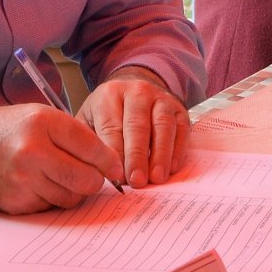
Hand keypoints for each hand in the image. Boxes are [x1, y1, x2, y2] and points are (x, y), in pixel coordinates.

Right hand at [0, 103, 122, 214]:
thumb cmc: (1, 130)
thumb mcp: (35, 116)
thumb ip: (69, 134)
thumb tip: (107, 161)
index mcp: (42, 122)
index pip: (93, 146)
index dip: (110, 161)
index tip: (116, 167)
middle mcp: (33, 150)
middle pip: (87, 179)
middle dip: (94, 181)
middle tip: (90, 177)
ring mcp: (24, 179)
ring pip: (72, 198)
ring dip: (72, 192)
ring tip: (58, 177)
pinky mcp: (17, 202)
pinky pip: (51, 207)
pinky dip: (51, 199)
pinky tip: (38, 185)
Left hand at [76, 70, 190, 187]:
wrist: (134, 91)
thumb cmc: (108, 113)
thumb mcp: (90, 119)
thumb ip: (90, 142)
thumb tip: (95, 172)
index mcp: (109, 94)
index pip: (111, 126)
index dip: (114, 154)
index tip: (116, 177)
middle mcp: (137, 92)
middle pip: (137, 125)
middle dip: (136, 156)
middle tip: (136, 181)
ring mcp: (161, 98)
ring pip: (163, 126)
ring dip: (160, 155)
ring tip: (156, 178)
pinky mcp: (179, 109)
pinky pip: (180, 129)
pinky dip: (177, 150)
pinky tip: (171, 169)